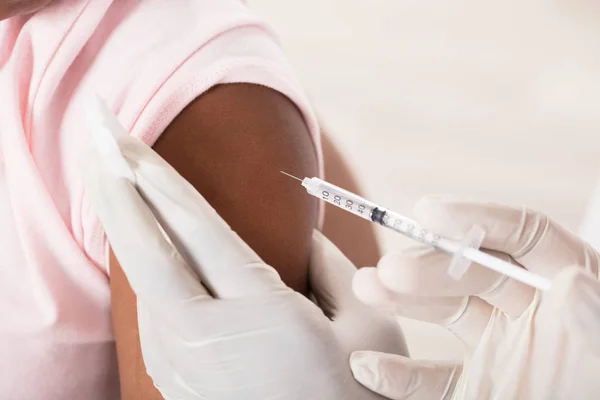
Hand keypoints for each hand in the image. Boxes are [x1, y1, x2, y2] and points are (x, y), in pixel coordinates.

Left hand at [82, 108, 407, 399]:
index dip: (160, 178)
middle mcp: (210, 338)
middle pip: (147, 250)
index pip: (198, 229)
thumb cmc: (364, 393)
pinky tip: (143, 242)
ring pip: (144, 281)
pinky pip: (153, 312)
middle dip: (117, 186)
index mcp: (263, 314)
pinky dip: (143, 268)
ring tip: (113, 180)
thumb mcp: (369, 326)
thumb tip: (306, 232)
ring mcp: (186, 365)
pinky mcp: (180, 382)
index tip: (128, 140)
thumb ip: (333, 270)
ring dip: (125, 224)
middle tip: (97, 135)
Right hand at [350, 198, 599, 398]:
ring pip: (446, 312)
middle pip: (473, 271)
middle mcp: (530, 310)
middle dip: (429, 265)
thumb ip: (594, 320)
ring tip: (367, 287)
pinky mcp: (480, 386)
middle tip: (390, 269)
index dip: (476, 219)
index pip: (525, 236)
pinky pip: (435, 380)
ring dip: (404, 300)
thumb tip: (572, 279)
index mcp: (569, 288)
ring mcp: (501, 347)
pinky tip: (368, 364)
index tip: (428, 213)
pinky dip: (401, 376)